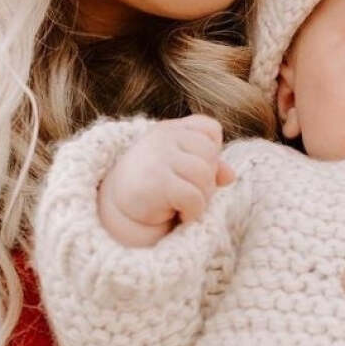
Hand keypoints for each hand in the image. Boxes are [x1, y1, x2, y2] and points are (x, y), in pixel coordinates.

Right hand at [97, 115, 233, 245]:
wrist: (114, 214)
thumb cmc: (153, 190)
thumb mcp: (181, 173)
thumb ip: (208, 167)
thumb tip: (230, 175)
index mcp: (170, 129)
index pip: (210, 130)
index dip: (211, 154)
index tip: (190, 173)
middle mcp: (162, 137)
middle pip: (210, 154)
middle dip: (207, 180)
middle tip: (186, 194)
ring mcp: (157, 156)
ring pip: (204, 175)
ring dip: (201, 198)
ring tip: (182, 206)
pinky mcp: (155, 181)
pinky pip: (194, 197)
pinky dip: (193, 213)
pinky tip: (178, 215)